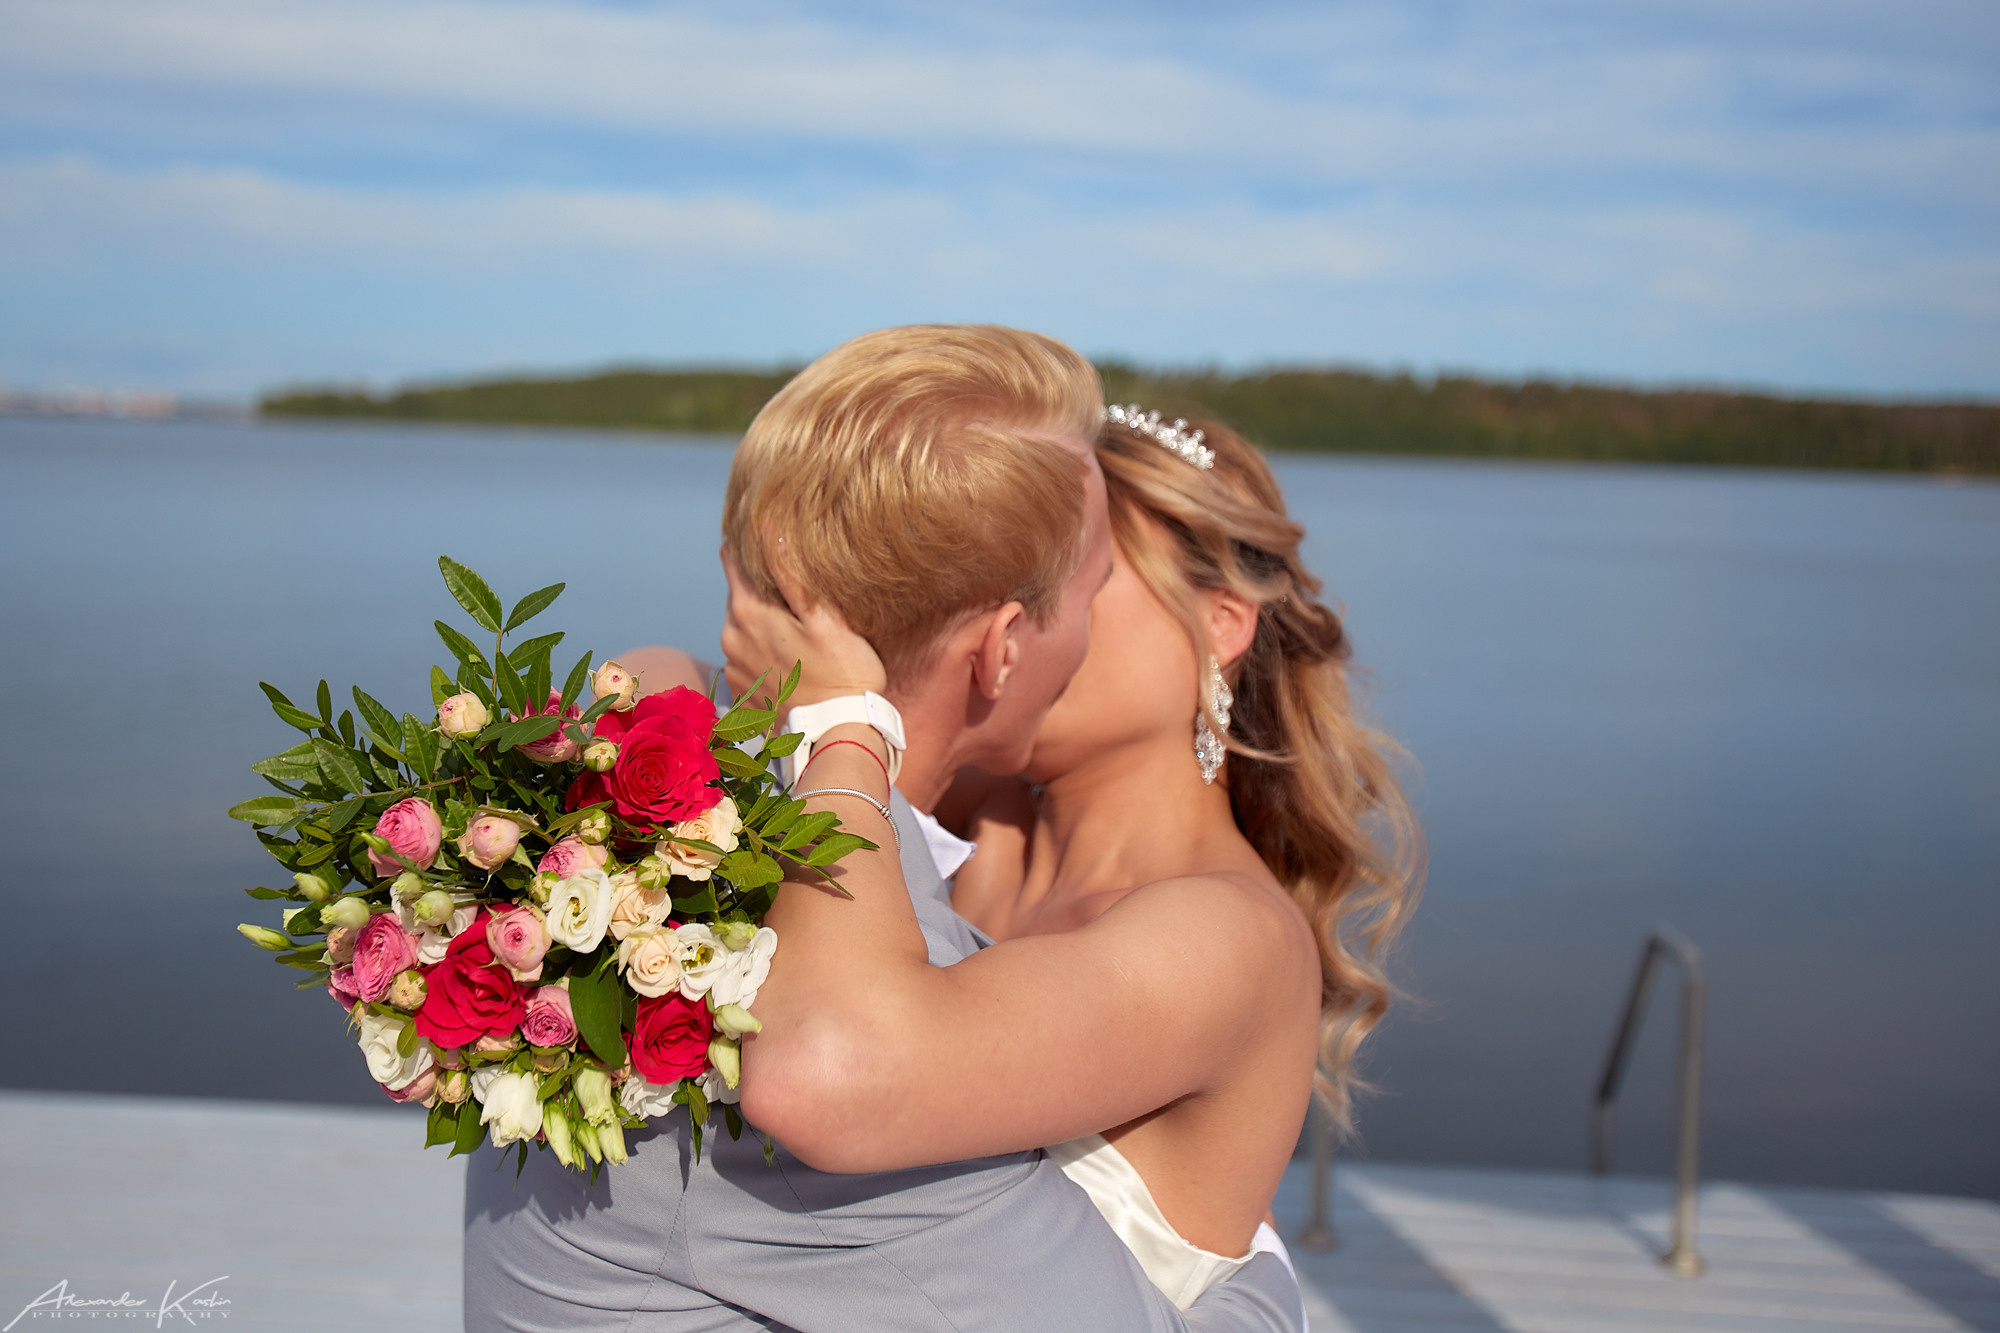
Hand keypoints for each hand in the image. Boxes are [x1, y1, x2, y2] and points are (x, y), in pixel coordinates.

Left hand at [719, 543, 886, 708]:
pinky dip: (760, 653)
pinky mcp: (741, 693)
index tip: (752, 535)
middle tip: (786, 586)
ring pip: (741, 629)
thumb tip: (768, 528)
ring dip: (759, 623)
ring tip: (791, 627)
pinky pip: (745, 659)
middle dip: (757, 588)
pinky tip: (787, 660)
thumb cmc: (842, 673)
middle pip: (738, 597)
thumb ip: (792, 575)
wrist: (836, 735)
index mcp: (748, 613)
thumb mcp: (826, 619)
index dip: (743, 547)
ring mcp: (733, 668)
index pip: (733, 564)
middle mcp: (730, 638)